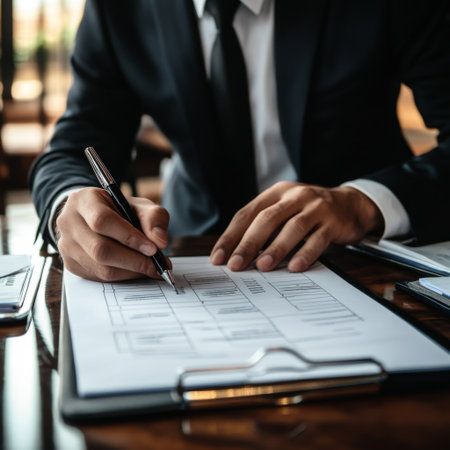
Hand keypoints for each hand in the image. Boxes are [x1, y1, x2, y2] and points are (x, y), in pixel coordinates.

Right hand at [55, 187, 170, 280]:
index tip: (153, 249)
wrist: (96, 218)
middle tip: (157, 265)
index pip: (102, 221)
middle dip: (134, 260)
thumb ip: (154, 218)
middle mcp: (68, 222)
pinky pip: (99, 277)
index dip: (129, 237)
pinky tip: (136, 271)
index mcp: (83, 200)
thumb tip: (160, 241)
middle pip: (100, 249)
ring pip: (100, 267)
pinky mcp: (71, 264)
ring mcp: (66, 245)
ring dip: (131, 271)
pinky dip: (122, 277)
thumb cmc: (120, 210)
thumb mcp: (140, 205)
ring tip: (151, 268)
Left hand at [210, 181, 382, 271]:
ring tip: (262, 266)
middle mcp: (294, 196)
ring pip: (292, 228)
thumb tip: (236, 254)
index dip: (231, 236)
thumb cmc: (308, 211)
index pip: (247, 213)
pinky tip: (294, 267)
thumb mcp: (284, 210)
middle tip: (235, 265)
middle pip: (266, 219)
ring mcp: (315, 207)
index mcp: (276, 193)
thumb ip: (264, 226)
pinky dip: (305, 253)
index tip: (218, 257)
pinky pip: (318, 239)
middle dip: (248, 243)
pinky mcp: (333, 221)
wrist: (351, 204)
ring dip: (275, 248)